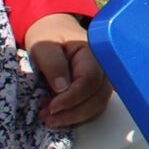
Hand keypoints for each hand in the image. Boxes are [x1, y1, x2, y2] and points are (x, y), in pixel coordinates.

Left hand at [27, 13, 110, 127]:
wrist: (54, 31)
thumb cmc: (49, 35)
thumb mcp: (44, 45)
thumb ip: (53, 64)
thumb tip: (62, 88)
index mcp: (92, 52)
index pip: (89, 80)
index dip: (72, 98)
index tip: (52, 107)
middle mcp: (104, 67)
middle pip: (98, 97)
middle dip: (73, 112)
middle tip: (47, 117)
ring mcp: (103, 79)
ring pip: (97, 105)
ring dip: (74, 117)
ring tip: (49, 118)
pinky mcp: (97, 89)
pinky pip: (92, 107)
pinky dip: (76, 115)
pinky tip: (58, 115)